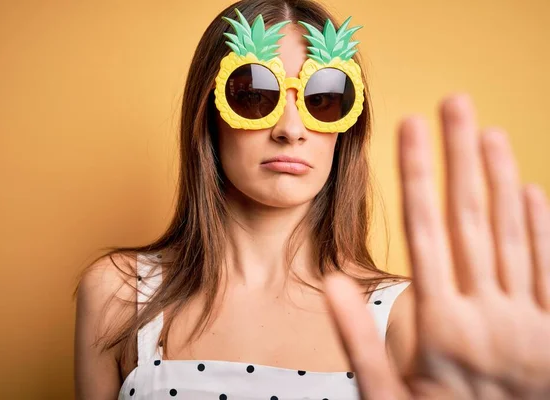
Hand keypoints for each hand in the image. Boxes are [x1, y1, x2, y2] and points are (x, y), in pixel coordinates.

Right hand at [325, 94, 549, 398]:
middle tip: (455, 104)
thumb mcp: (385, 397)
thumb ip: (359, 340)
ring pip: (515, 235)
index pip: (425, 230)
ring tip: (490, 132)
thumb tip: (332, 284)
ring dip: (502, 178)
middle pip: (471, 218)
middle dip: (460, 155)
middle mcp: (489, 314)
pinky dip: (544, 228)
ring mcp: (530, 322)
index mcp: (443, 326)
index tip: (411, 127)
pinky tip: (532, 190)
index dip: (416, 173)